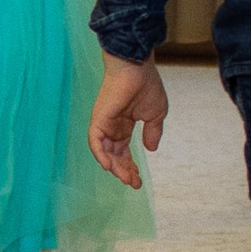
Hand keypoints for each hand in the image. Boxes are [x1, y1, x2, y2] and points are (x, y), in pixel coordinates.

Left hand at [88, 53, 166, 188]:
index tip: (139, 181)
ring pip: (104, 152)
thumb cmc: (146, 85)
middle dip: (123, 171)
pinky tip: (109, 167)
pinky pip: (95, 141)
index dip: (130, 167)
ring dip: (114, 167)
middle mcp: (112, 127)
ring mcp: (103, 123)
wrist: (137, 67)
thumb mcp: (155, 115)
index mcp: (124, 126)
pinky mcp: (98, 119)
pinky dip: (100, 154)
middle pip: (114, 155)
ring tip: (126, 179)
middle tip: (134, 184)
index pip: (124, 152)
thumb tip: (151, 149)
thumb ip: (152, 132)